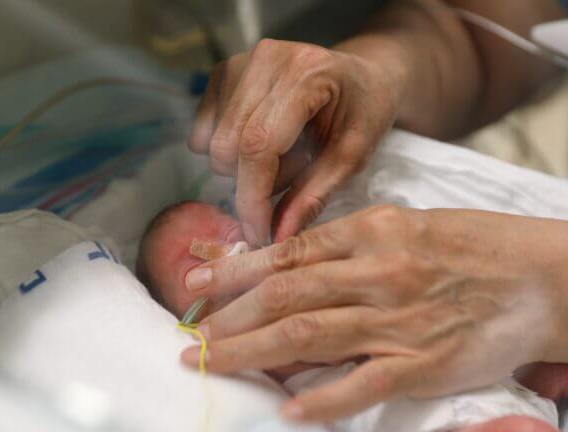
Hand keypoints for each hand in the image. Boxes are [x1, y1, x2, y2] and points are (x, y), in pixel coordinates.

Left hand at [181, 206, 567, 421]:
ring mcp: (396, 320)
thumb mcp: (405, 224)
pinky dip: (322, 398)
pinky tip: (288, 410)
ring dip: (251, 351)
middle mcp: (375, 272)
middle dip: (228, 316)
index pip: (286, 253)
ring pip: (306, 336)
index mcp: (370, 232)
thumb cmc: (470, 246)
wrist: (541, 278)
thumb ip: (347, 243)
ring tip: (211, 363)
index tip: (194, 281)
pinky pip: (361, 384)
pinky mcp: (421, 362)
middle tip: (190, 336)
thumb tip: (286, 260)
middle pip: (284, 296)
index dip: (233, 270)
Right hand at [188, 39, 408, 244]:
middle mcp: (267, 58)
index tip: (258, 233)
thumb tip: (277, 237)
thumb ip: (313, 195)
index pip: (260, 144)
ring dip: (242, 167)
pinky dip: (228, 151)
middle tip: (288, 184)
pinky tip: (261, 143)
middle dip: (250, 185)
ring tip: (283, 157)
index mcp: (307, 74)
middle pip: (229, 146)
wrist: (363, 77)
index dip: (253, 197)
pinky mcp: (224, 70)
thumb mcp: (352, 158)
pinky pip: (204, 130)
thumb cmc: (364, 114)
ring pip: (213, 142)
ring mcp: (241, 61)